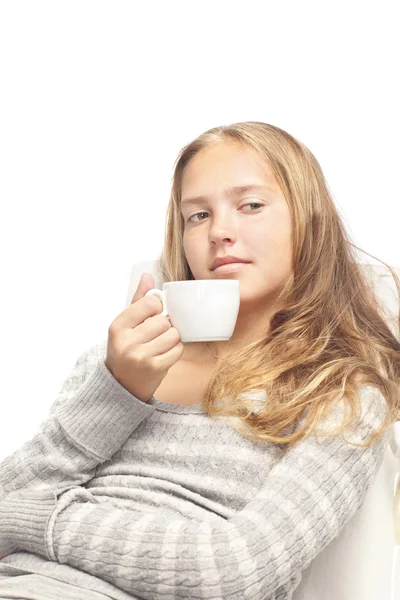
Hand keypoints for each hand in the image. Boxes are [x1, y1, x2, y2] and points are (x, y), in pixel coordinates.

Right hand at [105, 273, 183, 401]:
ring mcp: (141, 356)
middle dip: (164, 326)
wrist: (121, 385)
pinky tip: (163, 354)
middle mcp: (127, 341)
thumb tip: (148, 276)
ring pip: (173, 335)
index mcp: (118, 326)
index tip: (152, 316)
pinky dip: (175, 351)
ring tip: (159, 344)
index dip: (156, 308)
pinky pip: (178, 350)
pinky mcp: (155, 368)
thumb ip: (137, 300)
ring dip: (171, 339)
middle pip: (163, 321)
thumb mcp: (125, 325)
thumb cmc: (125, 350)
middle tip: (155, 334)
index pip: (149, 304)